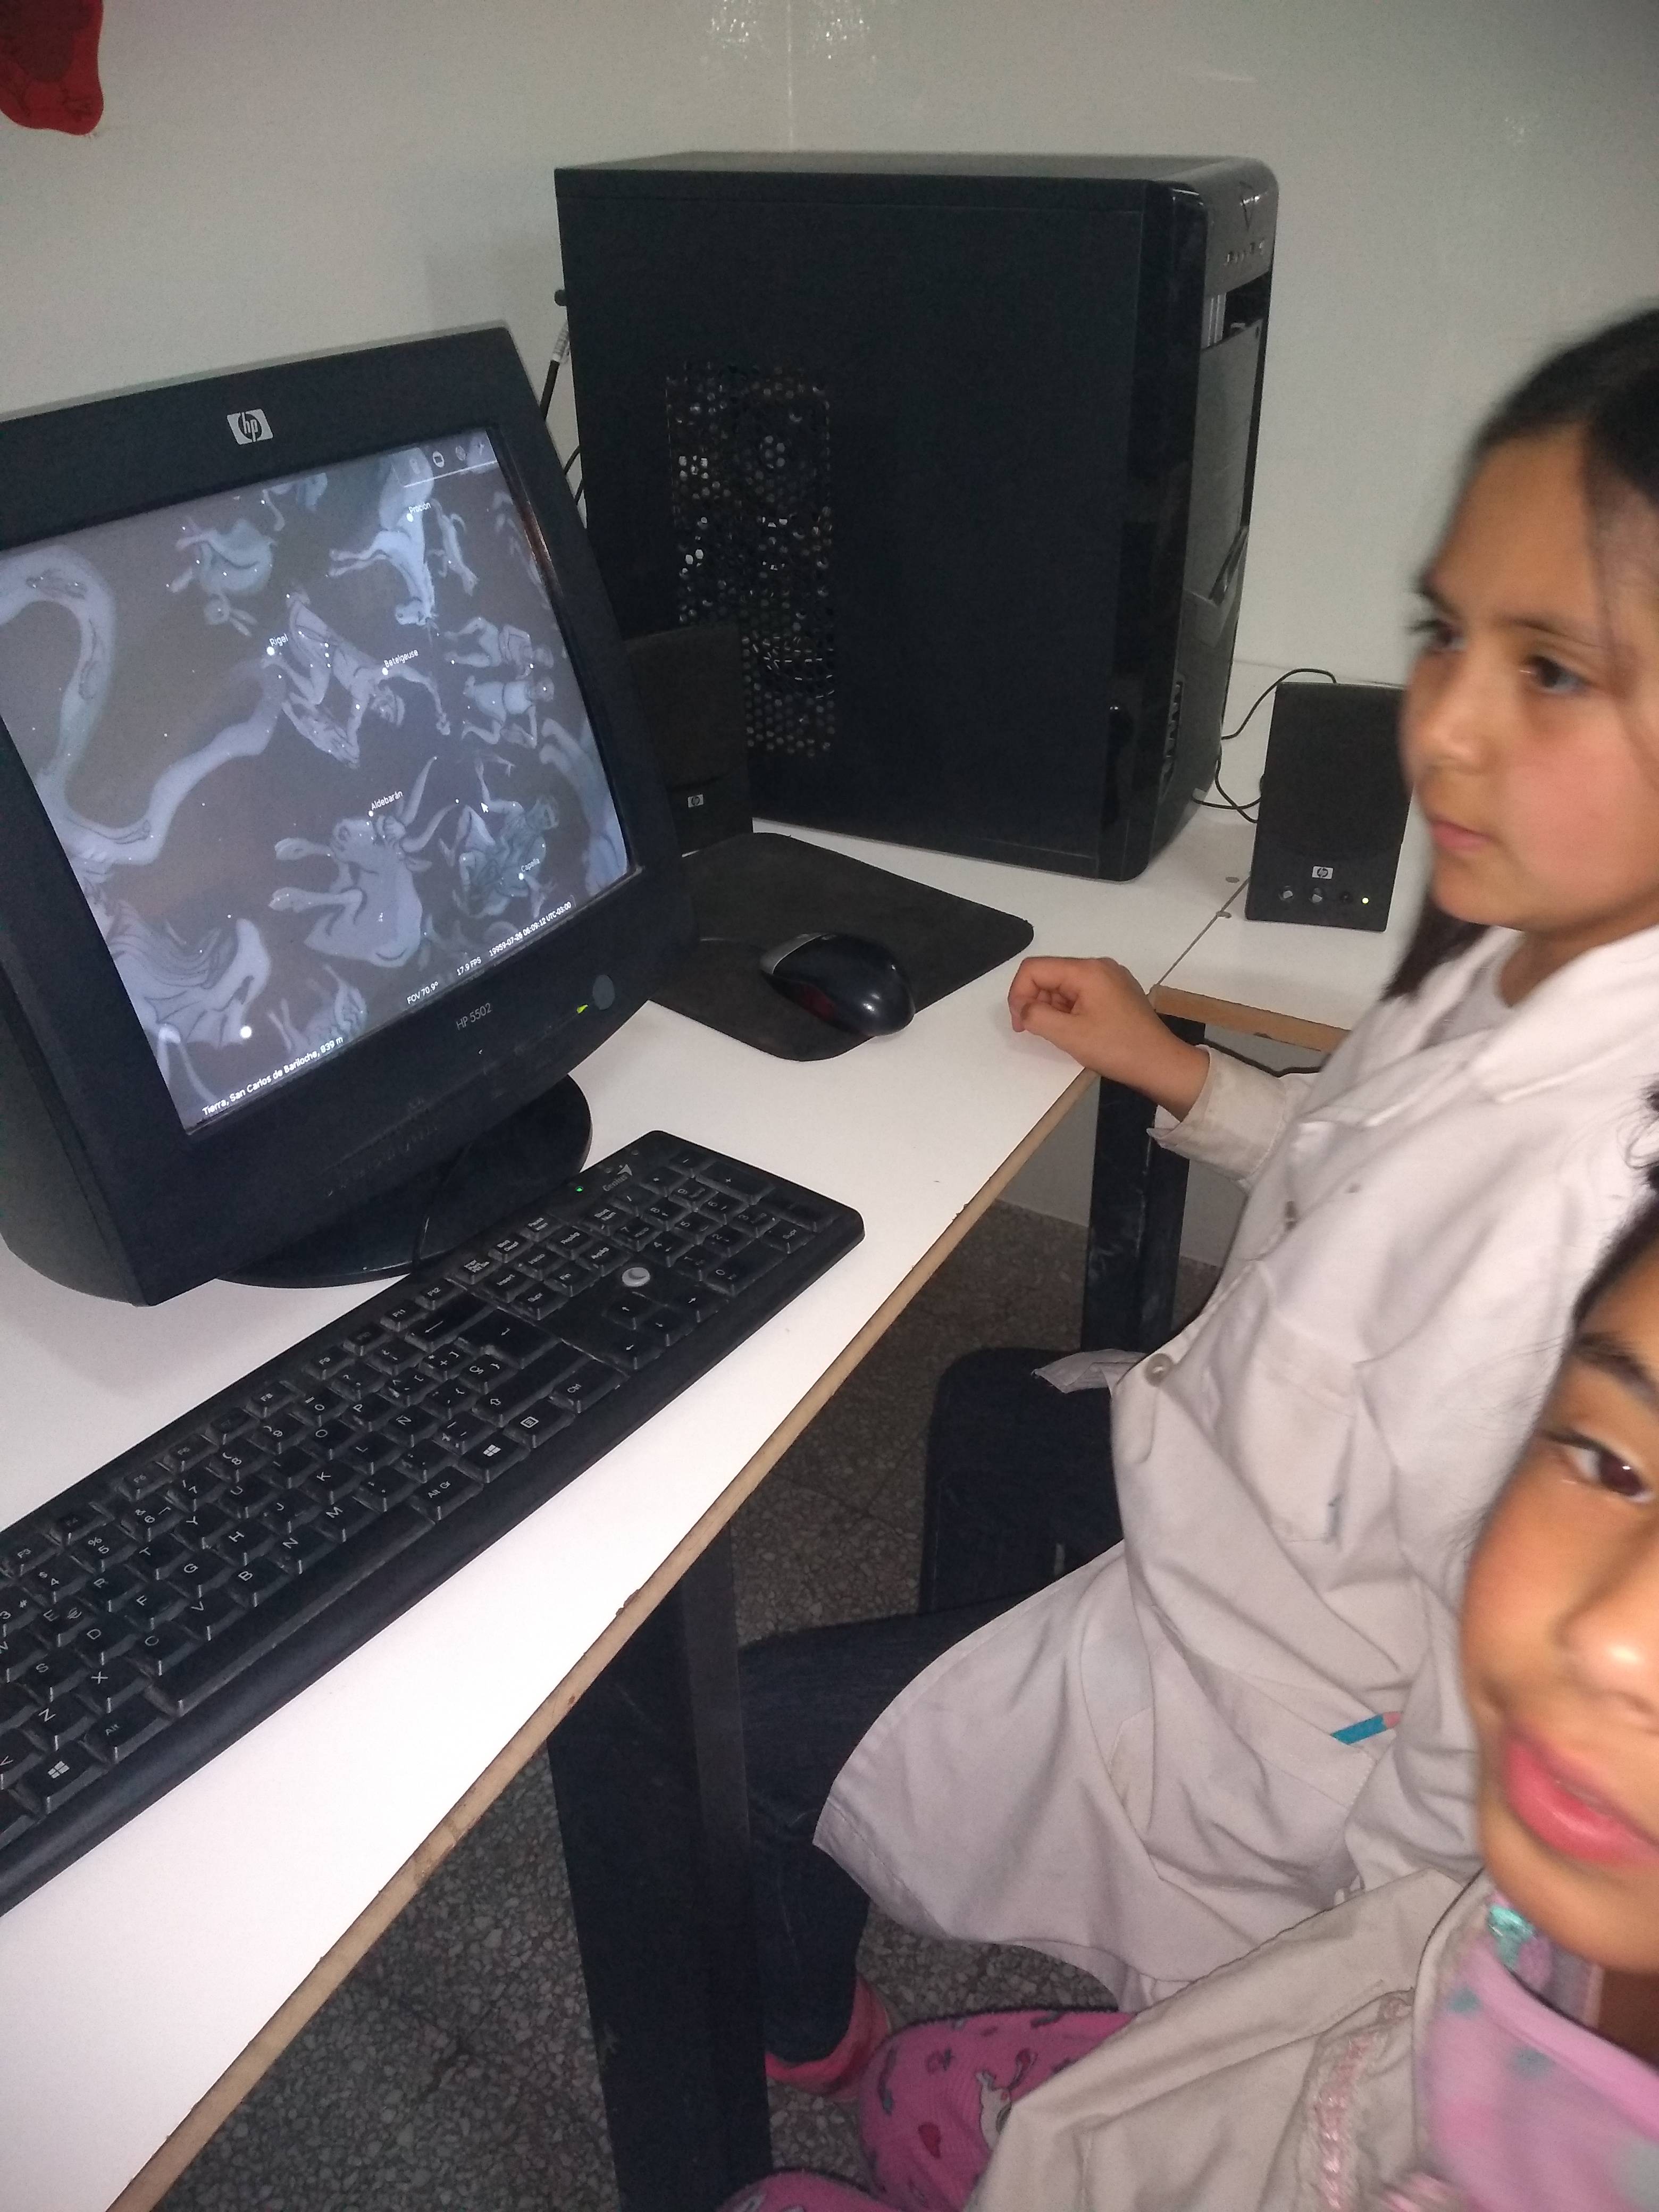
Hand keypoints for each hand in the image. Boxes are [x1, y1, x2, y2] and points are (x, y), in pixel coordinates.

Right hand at [1008, 956, 1207, 1119]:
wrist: (1161, 1063)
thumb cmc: (1116, 1048)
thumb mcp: (1068, 1035)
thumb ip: (1035, 1016)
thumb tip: (1022, 1008)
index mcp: (1086, 970)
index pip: (1034, 969)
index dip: (1018, 994)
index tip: (1021, 1024)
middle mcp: (1099, 966)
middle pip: (1050, 974)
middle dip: (1036, 1001)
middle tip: (1037, 1032)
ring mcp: (1111, 978)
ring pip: (1064, 985)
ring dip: (1053, 1008)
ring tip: (1061, 1034)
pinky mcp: (1117, 992)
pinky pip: (1082, 993)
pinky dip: (1070, 1010)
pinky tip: (1077, 1030)